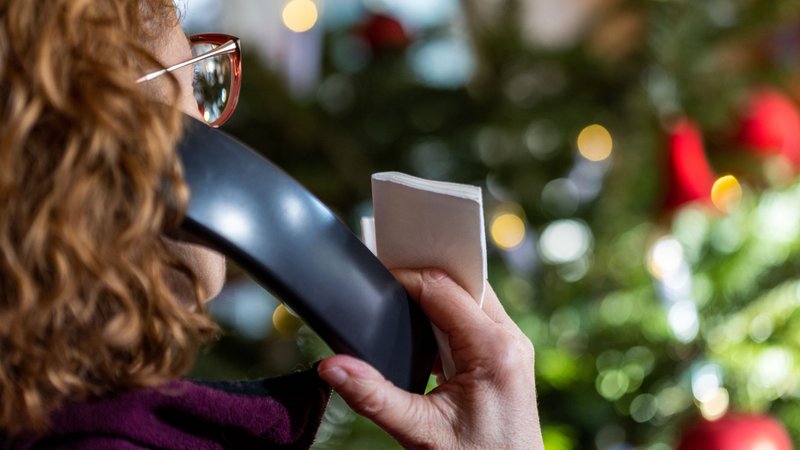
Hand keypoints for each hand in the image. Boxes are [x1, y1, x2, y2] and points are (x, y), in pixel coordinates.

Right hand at [317, 268, 543, 448]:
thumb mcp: (420, 431)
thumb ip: (373, 396)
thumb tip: (332, 366)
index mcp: (494, 349)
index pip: (443, 289)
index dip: (406, 278)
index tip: (376, 278)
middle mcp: (511, 340)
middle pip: (462, 285)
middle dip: (424, 282)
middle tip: (387, 290)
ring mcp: (513, 348)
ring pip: (471, 299)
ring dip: (437, 301)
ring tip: (402, 312)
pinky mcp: (506, 358)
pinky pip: (476, 320)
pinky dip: (449, 320)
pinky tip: (426, 339)